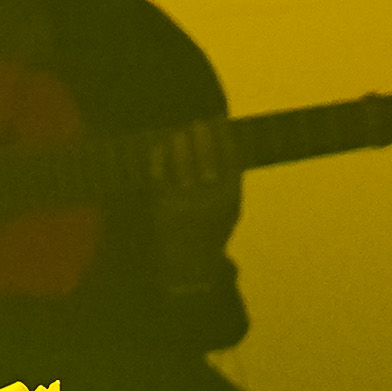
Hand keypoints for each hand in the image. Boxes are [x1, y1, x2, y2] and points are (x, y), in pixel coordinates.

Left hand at [149, 118, 241, 289]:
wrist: (190, 269)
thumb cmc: (212, 234)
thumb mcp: (230, 212)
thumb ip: (230, 180)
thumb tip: (224, 139)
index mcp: (231, 201)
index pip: (230, 159)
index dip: (223, 137)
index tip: (217, 121)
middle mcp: (210, 202)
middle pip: (207, 158)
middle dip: (202, 137)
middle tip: (197, 123)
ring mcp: (186, 204)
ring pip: (183, 164)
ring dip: (181, 143)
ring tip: (180, 133)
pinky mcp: (163, 208)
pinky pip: (161, 176)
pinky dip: (160, 158)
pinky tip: (161, 147)